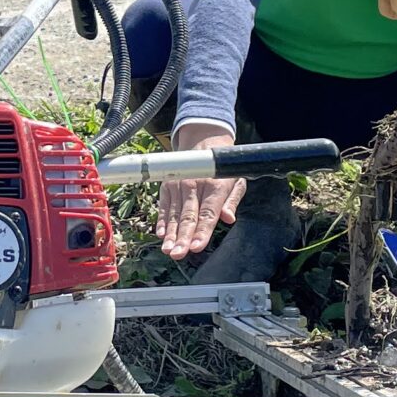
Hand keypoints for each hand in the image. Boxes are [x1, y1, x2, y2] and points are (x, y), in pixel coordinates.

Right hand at [157, 119, 244, 260]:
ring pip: (174, 214)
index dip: (203, 231)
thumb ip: (232, 200)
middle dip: (183, 237)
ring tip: (168, 250)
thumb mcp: (235, 180)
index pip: (208, 213)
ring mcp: (178, 185)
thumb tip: (229, 218)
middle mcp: (194, 185)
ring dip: (170, 234)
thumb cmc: (220, 169)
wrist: (202, 143)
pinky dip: (162, 221)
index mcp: (215, 186)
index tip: (197, 246)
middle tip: (179, 254)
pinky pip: (163, 207)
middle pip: (189, 216)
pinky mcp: (167, 186)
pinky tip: (160, 234)